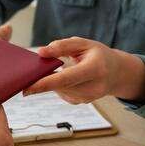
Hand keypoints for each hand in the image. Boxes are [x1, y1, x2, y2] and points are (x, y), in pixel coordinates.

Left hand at [24, 37, 144, 103]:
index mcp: (95, 69)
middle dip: (42, 81)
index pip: (66, 79)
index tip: (27, 87)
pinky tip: (63, 76)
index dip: (45, 83)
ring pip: (59, 90)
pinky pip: (62, 93)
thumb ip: (62, 46)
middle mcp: (93, 87)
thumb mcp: (83, 43)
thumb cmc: (98, 55)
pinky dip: (57, 85)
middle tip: (27, 75)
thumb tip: (41, 52)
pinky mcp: (81, 102)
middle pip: (60, 86)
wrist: (116, 73)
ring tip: (54, 68)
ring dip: (50, 81)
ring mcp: (88, 98)